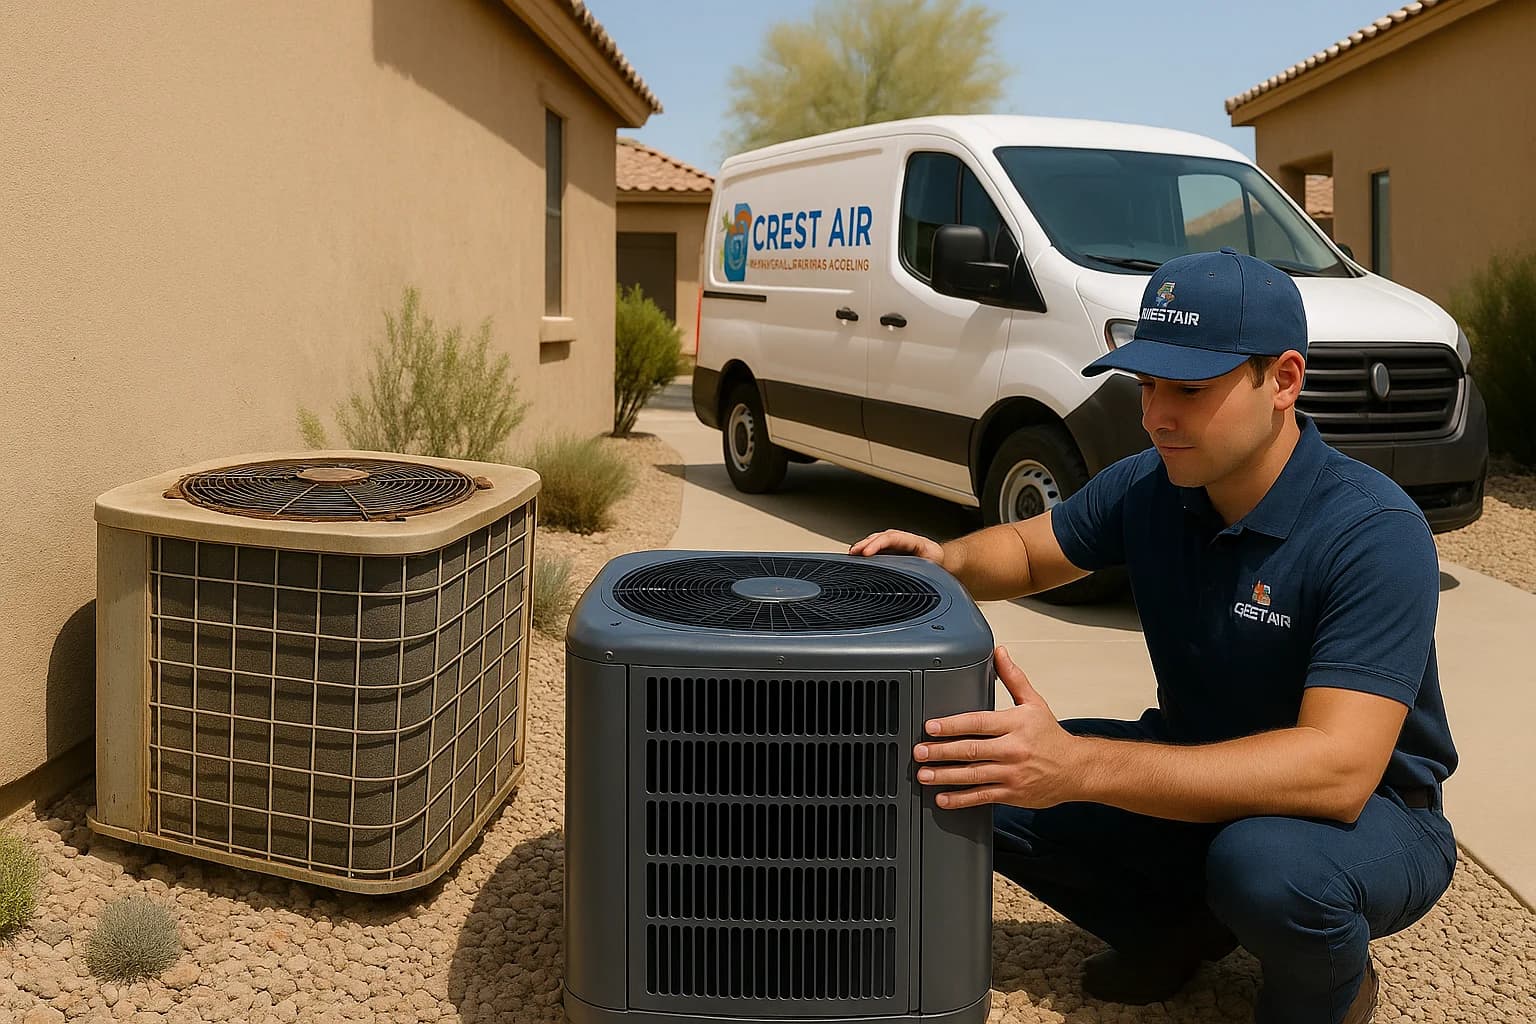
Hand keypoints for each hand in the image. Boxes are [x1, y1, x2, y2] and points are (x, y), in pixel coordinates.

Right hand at [849, 529, 943, 564]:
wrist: (942, 564)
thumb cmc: (936, 567)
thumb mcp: (932, 569)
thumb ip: (922, 573)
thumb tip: (913, 584)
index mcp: (914, 542)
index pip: (892, 538)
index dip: (877, 544)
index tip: (866, 553)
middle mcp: (902, 540)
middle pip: (880, 538)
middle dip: (865, 544)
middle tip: (854, 552)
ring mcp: (895, 545)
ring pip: (876, 541)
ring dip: (863, 547)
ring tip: (852, 554)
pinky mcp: (890, 552)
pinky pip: (876, 548)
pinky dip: (865, 552)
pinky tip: (857, 558)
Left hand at [913, 646, 1081, 809]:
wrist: (1077, 770)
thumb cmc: (1051, 737)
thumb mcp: (1034, 703)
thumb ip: (1013, 677)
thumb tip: (999, 652)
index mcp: (1016, 724)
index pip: (978, 722)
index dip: (952, 725)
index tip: (931, 726)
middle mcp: (1013, 749)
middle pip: (972, 750)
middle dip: (941, 751)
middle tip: (919, 752)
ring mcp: (1012, 773)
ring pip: (973, 775)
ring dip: (945, 776)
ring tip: (924, 774)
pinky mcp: (1012, 793)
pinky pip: (982, 797)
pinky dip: (961, 799)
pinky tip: (943, 799)